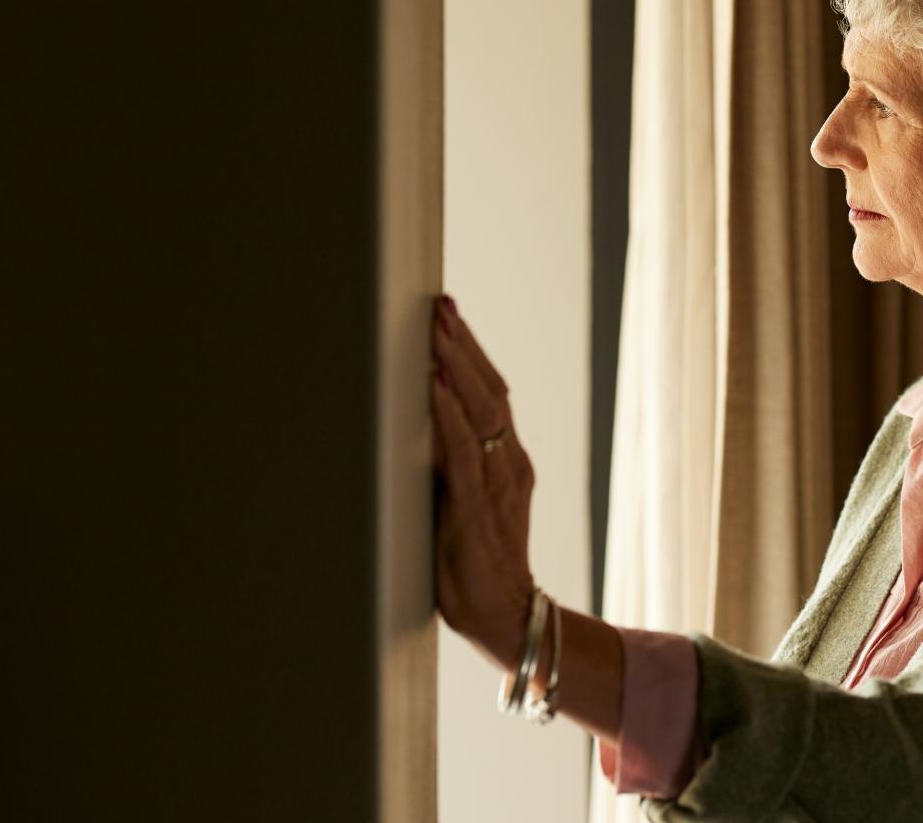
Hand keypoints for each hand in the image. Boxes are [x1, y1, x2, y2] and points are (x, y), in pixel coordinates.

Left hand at [429, 295, 537, 668]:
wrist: (506, 618)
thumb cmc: (475, 567)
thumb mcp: (463, 507)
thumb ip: (449, 469)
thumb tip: (412, 428)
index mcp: (508, 463)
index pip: (493, 395)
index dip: (472, 353)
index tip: (449, 315)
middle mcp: (510, 466)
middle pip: (490, 391)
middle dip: (462, 345)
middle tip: (440, 305)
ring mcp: (498, 485)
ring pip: (481, 411)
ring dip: (456, 366)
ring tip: (436, 329)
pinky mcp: (478, 508)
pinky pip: (464, 452)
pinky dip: (449, 415)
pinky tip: (436, 386)